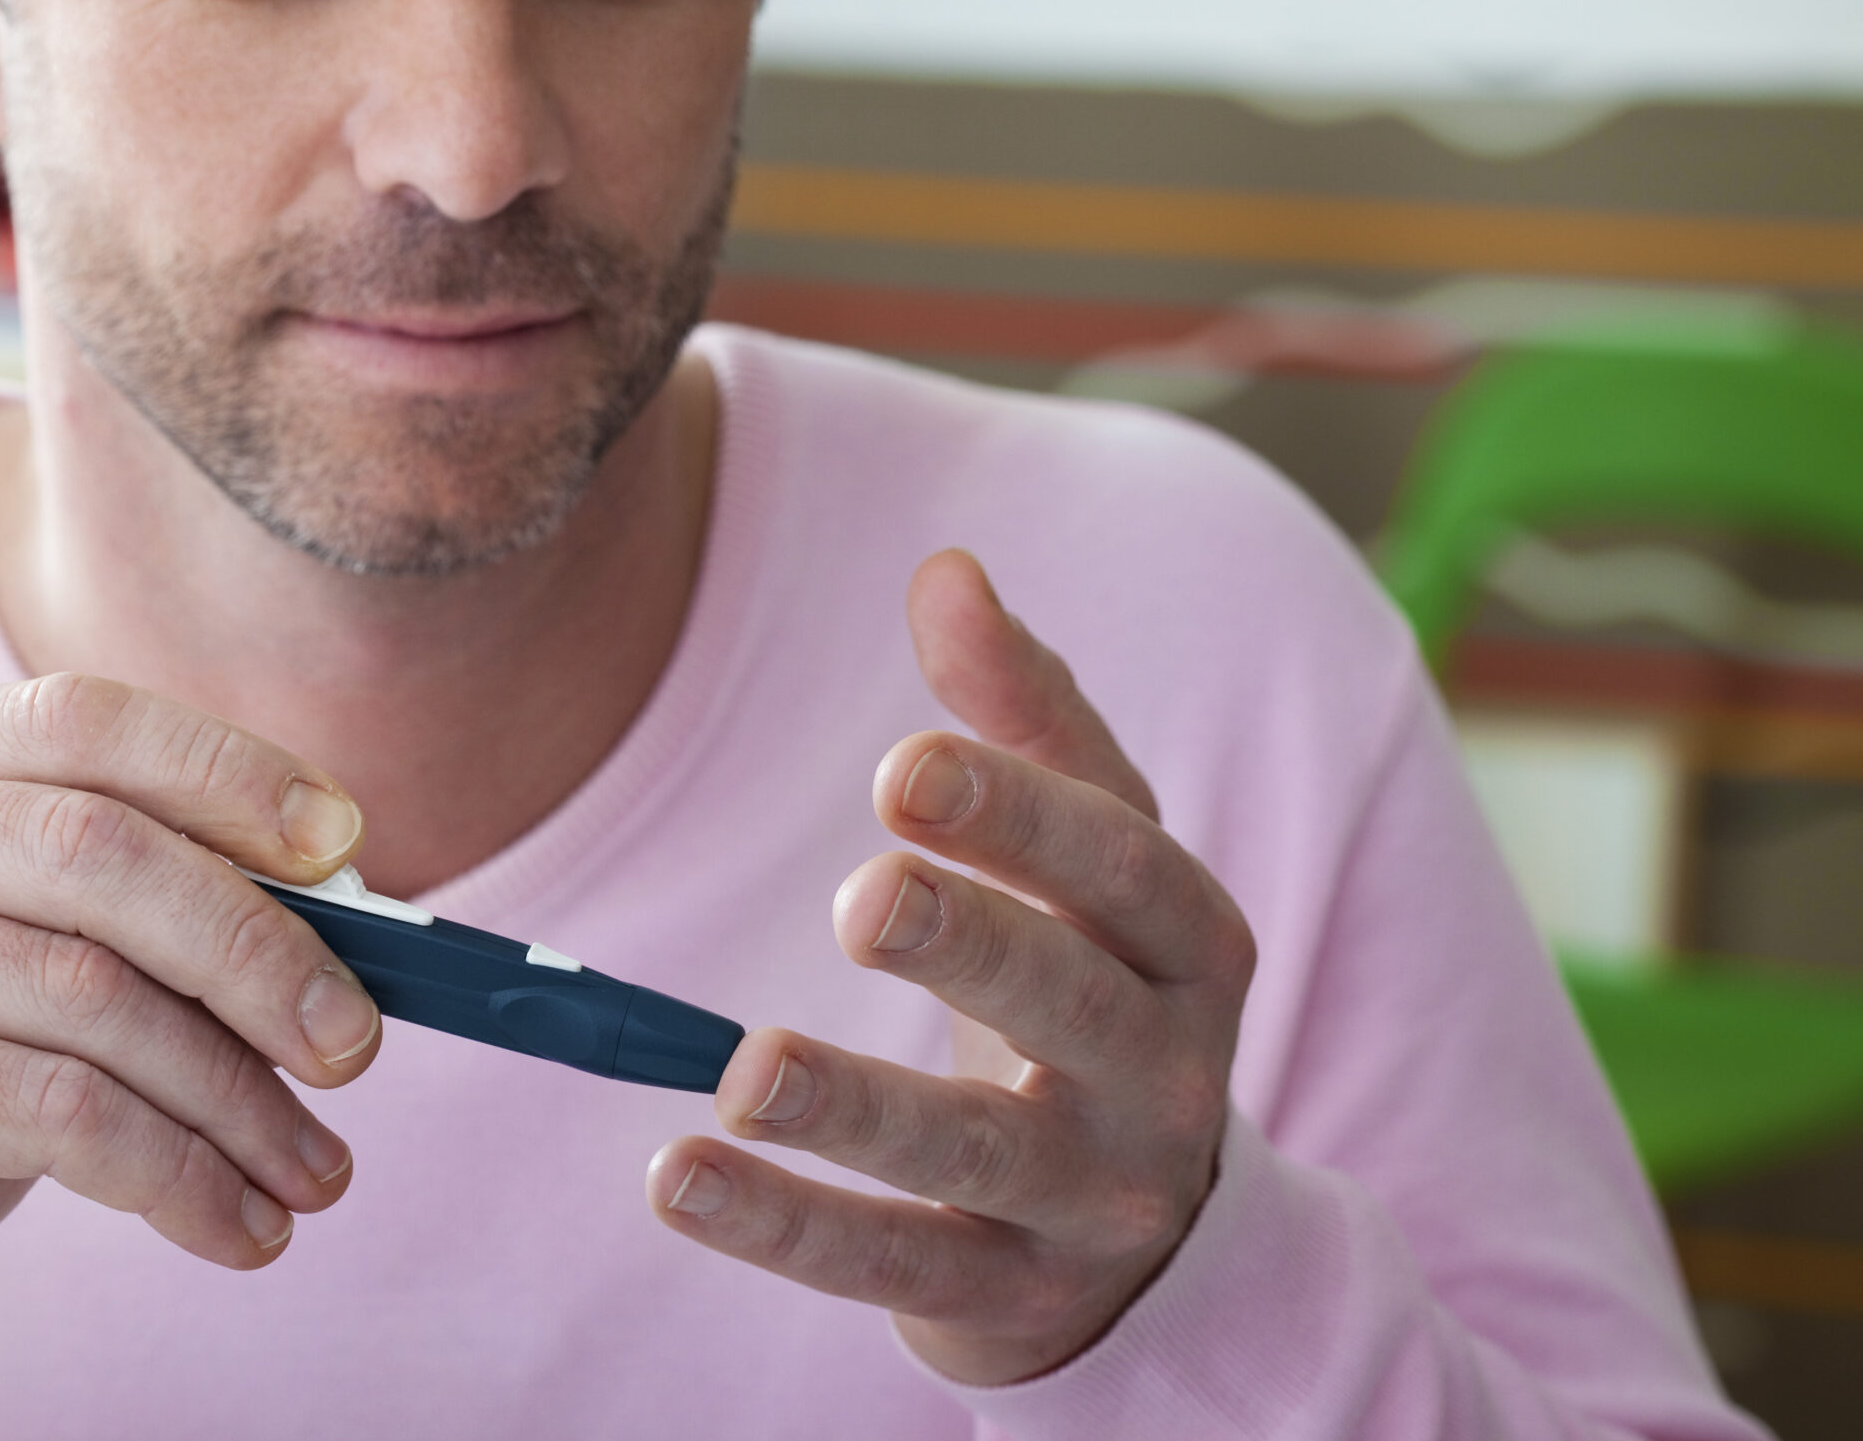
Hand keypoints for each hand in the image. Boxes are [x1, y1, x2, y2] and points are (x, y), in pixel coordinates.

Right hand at [0, 675, 382, 1396]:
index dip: (227, 771)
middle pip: (98, 851)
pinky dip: (174, 1175)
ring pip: (91, 998)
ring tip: (309, 1176)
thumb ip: (109, 915)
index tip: (347, 849)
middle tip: (357, 1049)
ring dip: (234, 1099)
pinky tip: (231, 1226)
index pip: (78, 718)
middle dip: (259, 951)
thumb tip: (338, 917)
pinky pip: (53, 1111)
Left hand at [647, 550, 1255, 1385]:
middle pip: (1074, 1006)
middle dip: (975, 945)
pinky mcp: (1005, 1294)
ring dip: (859, 1112)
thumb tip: (945, 571)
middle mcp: (1160, 1077)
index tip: (905, 765)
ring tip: (743, 1072)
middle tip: (862, 897)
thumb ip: (1024, 716)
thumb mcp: (1088, 858)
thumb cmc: (1094, 988)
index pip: (1129, 870)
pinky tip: (678, 1176)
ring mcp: (1089, 1199)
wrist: (1148, 1230)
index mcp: (1186, 947)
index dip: (1027, 816)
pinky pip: (894, 1264)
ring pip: (977, 1152)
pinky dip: (785, 1227)